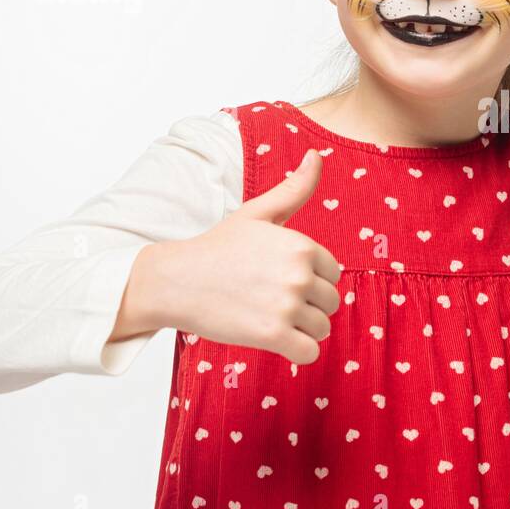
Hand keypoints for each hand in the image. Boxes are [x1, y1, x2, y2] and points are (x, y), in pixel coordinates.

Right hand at [119, 148, 341, 364]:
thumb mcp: (257, 213)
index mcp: (301, 245)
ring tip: (271, 317)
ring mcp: (286, 306)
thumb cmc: (218, 247)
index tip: (279, 277)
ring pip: (322, 328)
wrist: (176, 281)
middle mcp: (298, 275)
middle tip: (271, 299)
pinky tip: (276, 339)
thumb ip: (293, 189)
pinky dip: (297, 350)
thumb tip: (316, 155)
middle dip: (308, 304)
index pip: (333, 273)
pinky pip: (310, 352)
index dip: (309, 278)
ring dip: (302, 329)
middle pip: (330, 301)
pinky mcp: (273, 335)